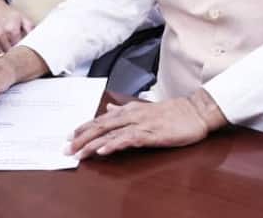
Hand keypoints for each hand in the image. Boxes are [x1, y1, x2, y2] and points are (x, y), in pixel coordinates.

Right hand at [0, 0, 32, 54]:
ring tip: (4, 44)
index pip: (17, 48)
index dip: (20, 50)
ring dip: (1, 51)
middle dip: (11, 52)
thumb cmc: (8, 13)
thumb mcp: (23, 18)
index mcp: (11, 29)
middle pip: (7, 52)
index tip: (20, 49)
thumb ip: (31, 30)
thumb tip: (38, 40)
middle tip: (12, 47)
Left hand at [66, 90, 227, 158]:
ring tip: (78, 153)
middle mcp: (132, 115)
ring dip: (92, 144)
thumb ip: (125, 111)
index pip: (101, 119)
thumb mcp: (145, 109)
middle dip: (81, 138)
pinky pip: (128, 140)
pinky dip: (114, 144)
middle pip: (101, 126)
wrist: (196, 111)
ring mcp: (141, 124)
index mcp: (130, 110)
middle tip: (66, 149)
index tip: (69, 137)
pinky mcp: (151, 134)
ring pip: (111, 134)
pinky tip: (103, 150)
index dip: (83, 128)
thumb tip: (108, 110)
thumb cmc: (173, 112)